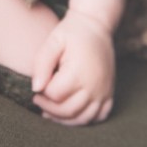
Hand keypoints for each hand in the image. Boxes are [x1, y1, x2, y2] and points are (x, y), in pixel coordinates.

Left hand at [30, 10, 115, 125]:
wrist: (96, 26)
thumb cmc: (71, 33)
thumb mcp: (53, 41)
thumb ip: (42, 64)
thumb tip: (36, 88)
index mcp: (79, 72)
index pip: (55, 95)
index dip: (42, 93)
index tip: (38, 85)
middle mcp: (94, 86)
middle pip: (68, 111)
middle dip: (49, 109)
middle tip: (38, 99)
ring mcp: (104, 91)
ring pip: (83, 119)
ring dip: (64, 119)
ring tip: (50, 110)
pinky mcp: (109, 93)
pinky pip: (99, 117)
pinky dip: (84, 119)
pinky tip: (70, 113)